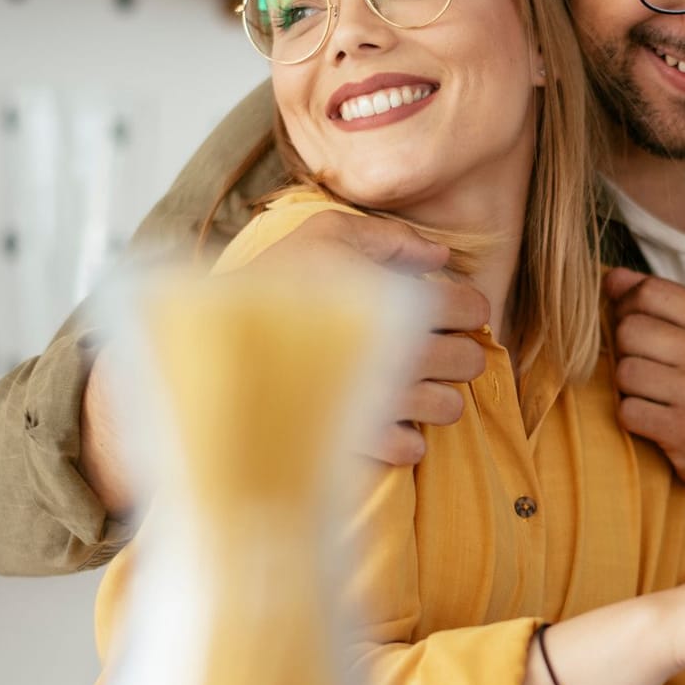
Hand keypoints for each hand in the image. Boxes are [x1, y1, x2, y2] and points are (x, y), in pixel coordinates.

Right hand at [249, 210, 487, 464]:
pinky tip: (384, 415)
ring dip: (437, 395)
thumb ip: (390, 239)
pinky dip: (406, 436)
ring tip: (408, 382)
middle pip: (468, 361)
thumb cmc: (273, 282)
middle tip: (433, 346)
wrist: (214, 345)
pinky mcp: (358, 440)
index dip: (468, 307)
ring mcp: (383, 401)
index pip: (471, 308)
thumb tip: (441, 257)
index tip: (450, 308)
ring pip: (449, 408)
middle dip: (459, 351)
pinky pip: (411, 449)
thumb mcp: (326, 235)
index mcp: (401, 301)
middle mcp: (402, 354)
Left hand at [603, 267, 684, 507]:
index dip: (625, 304)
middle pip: (630, 330)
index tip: (628, 322)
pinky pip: (627, 411)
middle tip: (640, 365)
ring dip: (626, 386)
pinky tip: (652, 418)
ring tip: (649, 394)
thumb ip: (663, 304)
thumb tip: (611, 277)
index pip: (650, 291)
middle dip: (623, 348)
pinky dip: (631, 416)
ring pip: (624, 372)